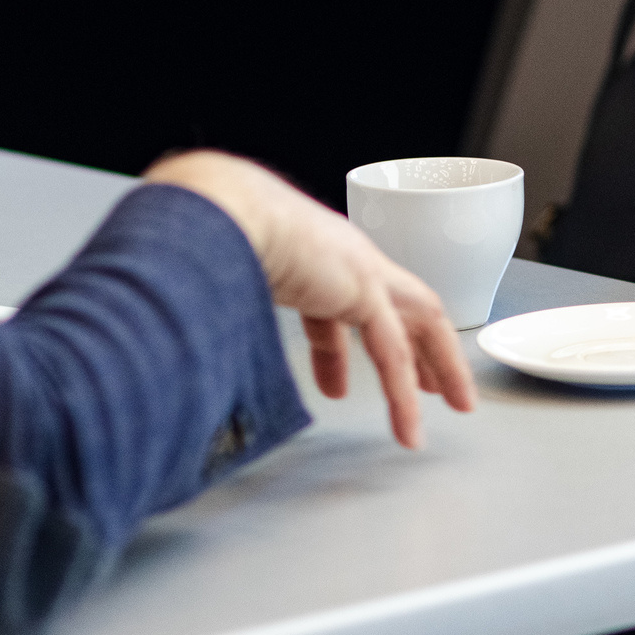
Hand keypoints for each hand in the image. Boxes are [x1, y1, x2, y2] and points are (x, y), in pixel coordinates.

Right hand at [143, 151, 477, 447]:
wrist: (217, 205)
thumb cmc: (206, 229)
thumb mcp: (221, 274)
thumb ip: (219, 302)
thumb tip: (182, 331)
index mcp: (311, 249)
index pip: (345, 297)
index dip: (350, 338)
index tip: (342, 375)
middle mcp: (345, 255)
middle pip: (403, 302)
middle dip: (423, 344)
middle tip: (435, 383)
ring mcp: (360, 268)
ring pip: (420, 320)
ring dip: (438, 365)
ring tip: (452, 405)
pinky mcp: (363, 291)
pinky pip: (393, 353)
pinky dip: (403, 394)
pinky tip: (407, 429)